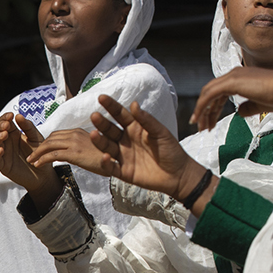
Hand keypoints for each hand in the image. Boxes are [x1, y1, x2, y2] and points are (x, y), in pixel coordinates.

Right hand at [0, 113, 60, 211]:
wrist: (44, 174)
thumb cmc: (40, 154)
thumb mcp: (36, 138)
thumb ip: (28, 127)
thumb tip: (18, 116)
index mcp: (14, 134)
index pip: (4, 122)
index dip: (5, 118)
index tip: (11, 115)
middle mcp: (7, 142)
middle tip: (7, 125)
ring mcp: (4, 153)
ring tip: (4, 135)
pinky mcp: (3, 165)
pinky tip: (1, 150)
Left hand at [27, 128, 112, 174]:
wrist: (118, 163)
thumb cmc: (106, 158)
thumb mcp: (92, 149)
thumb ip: (80, 148)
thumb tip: (70, 154)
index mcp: (79, 132)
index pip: (57, 134)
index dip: (46, 141)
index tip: (39, 149)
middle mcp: (76, 134)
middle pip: (51, 138)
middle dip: (39, 146)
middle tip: (31, 155)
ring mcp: (74, 143)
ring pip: (49, 145)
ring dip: (37, 152)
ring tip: (31, 160)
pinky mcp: (74, 153)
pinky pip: (53, 154)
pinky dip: (42, 159)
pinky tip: (37, 164)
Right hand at [88, 95, 207, 199]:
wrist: (178, 175)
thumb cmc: (171, 150)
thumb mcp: (160, 132)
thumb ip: (147, 120)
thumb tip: (133, 104)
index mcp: (135, 128)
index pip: (120, 115)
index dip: (111, 106)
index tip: (101, 97)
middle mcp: (126, 140)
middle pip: (110, 130)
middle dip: (101, 123)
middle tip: (94, 115)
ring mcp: (123, 156)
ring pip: (107, 147)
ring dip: (99, 141)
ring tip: (93, 134)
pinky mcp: (123, 171)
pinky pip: (111, 167)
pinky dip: (106, 163)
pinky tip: (105, 156)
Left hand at [193, 66, 272, 130]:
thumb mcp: (260, 104)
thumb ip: (248, 107)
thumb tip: (239, 112)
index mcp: (241, 76)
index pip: (220, 91)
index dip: (213, 107)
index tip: (210, 121)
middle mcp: (234, 74)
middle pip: (211, 92)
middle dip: (205, 110)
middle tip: (203, 126)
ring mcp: (232, 76)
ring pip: (208, 93)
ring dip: (202, 111)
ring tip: (201, 127)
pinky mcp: (231, 82)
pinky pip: (210, 95)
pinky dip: (202, 106)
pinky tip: (200, 119)